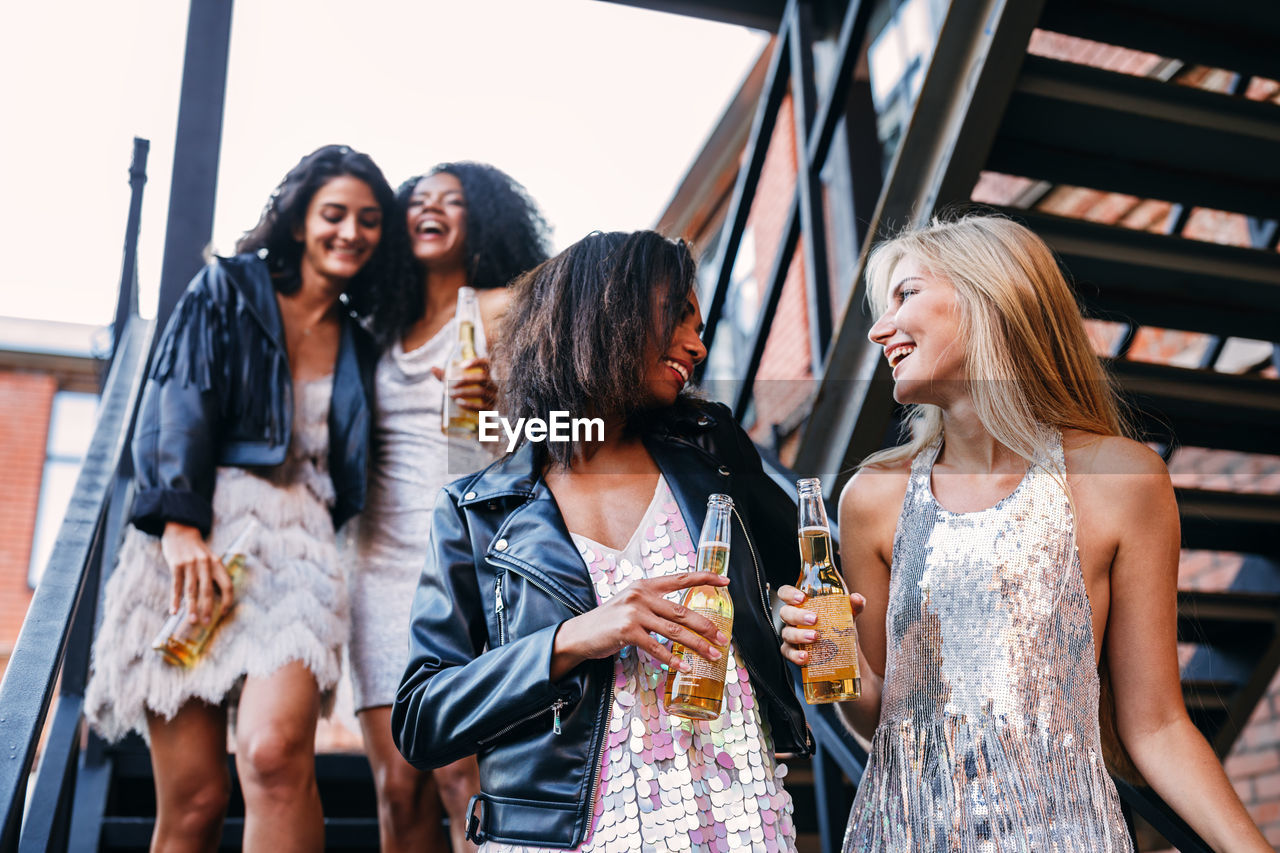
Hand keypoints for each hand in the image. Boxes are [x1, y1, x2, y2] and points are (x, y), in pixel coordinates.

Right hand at [160, 522, 233, 623]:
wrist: (181, 530)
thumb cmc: (196, 550)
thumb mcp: (210, 559)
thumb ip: (213, 575)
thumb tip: (216, 599)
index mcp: (217, 563)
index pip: (227, 585)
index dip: (227, 600)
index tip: (223, 613)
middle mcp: (205, 564)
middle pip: (208, 590)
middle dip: (207, 608)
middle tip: (206, 623)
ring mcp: (190, 564)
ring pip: (191, 590)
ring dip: (191, 607)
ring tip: (192, 621)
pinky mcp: (176, 564)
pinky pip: (176, 585)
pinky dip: (175, 599)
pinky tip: (174, 610)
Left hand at [431, 357, 496, 410]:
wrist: (481, 419)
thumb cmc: (469, 397)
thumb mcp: (459, 386)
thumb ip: (448, 377)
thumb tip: (433, 369)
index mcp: (489, 375)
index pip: (486, 364)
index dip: (476, 362)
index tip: (461, 366)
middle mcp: (495, 385)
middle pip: (483, 378)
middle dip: (465, 380)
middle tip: (449, 384)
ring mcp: (495, 398)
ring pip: (482, 392)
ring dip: (464, 391)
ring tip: (450, 394)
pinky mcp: (492, 411)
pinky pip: (483, 407)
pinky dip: (470, 404)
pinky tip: (458, 403)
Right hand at [551, 572, 730, 679]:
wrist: (580, 633)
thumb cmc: (609, 620)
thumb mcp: (631, 602)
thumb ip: (653, 603)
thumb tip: (682, 615)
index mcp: (645, 585)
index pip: (680, 578)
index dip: (705, 578)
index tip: (725, 581)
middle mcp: (641, 595)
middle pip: (682, 611)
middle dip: (706, 626)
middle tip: (722, 638)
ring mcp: (634, 613)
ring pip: (674, 630)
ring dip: (696, 645)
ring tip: (712, 654)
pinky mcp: (627, 632)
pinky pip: (657, 647)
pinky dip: (673, 658)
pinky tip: (684, 666)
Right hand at [777, 584, 865, 666]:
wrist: (844, 655)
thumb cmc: (839, 628)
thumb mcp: (847, 616)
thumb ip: (854, 606)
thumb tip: (857, 598)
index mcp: (801, 605)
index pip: (786, 593)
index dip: (789, 594)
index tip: (802, 597)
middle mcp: (793, 619)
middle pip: (785, 612)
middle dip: (798, 615)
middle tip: (814, 619)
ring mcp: (790, 636)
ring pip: (786, 633)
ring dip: (799, 635)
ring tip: (815, 637)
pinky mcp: (792, 652)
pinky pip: (788, 653)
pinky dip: (795, 655)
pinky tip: (805, 656)